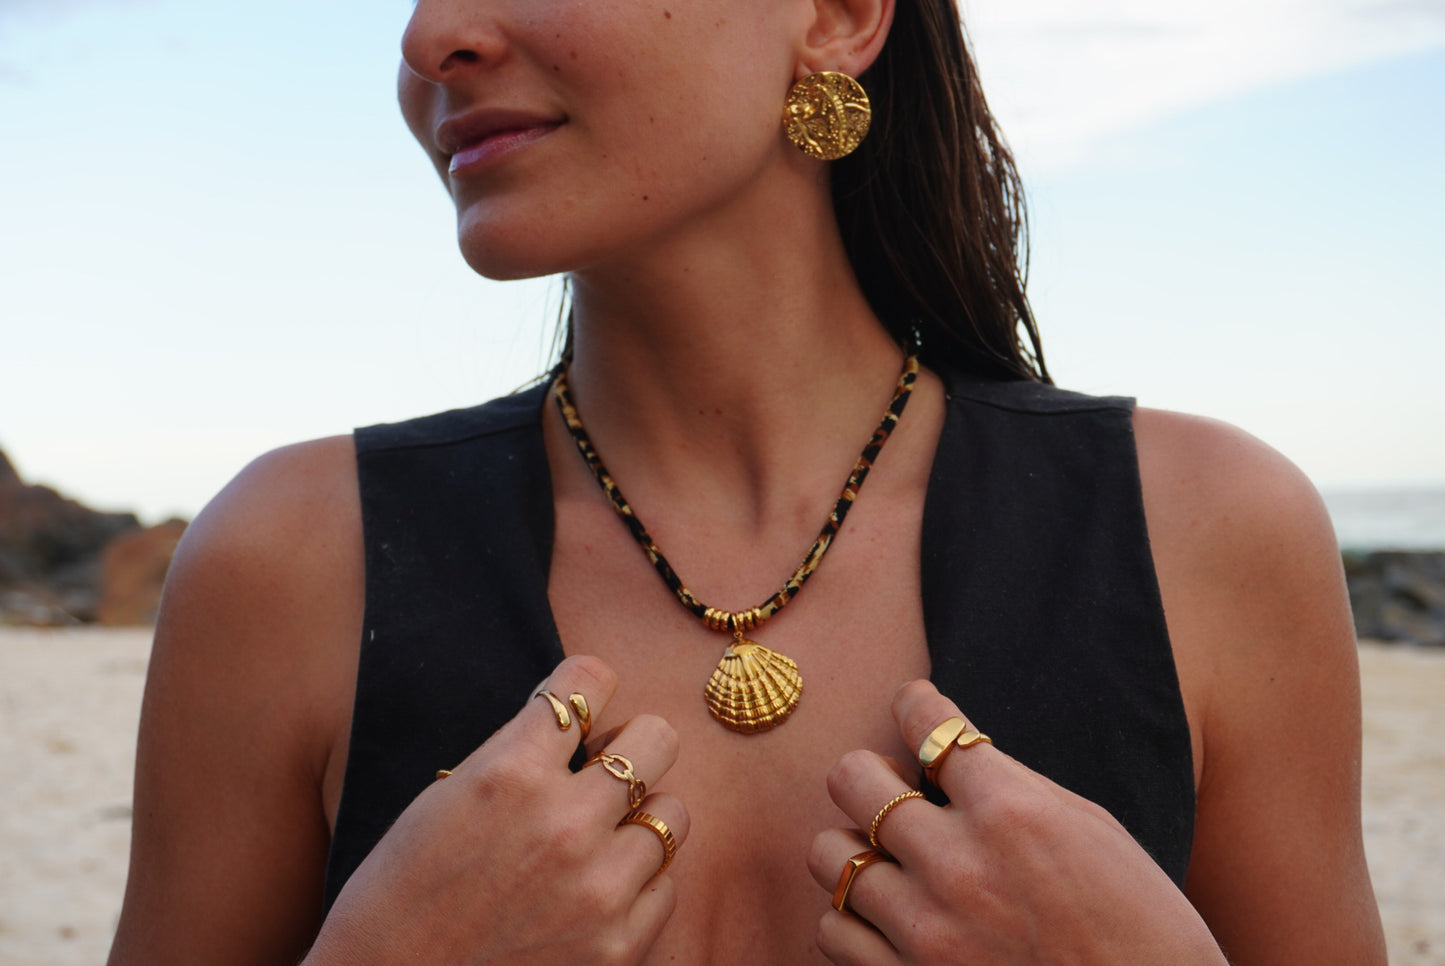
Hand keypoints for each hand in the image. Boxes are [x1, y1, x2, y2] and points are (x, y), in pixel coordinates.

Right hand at [307, 655, 688, 965]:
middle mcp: (563, 823)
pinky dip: (638, 885)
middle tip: (606, 768)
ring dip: (637, 819)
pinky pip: (665, 886)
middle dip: (633, 744)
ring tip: (600, 838)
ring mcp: (598, 888)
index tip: (583, 701)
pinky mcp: (618, 945)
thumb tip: (574, 719)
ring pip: (671, 814)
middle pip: (658, 739)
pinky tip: (595, 892)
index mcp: (509, 773)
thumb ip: (518, 755)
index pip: (588, 682)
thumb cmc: (402, 893)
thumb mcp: (446, 798)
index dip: (588, 685)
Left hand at [808, 680, 1223, 965]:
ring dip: (857, 851)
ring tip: (892, 862)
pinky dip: (853, 920)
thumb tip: (951, 756)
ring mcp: (927, 932)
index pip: (927, 724)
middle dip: (870, 775)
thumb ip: (1013, 788)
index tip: (914, 705)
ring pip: (830, 856)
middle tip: (892, 788)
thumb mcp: (1094, 832)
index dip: (915, 704)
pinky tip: (887, 918)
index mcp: (1012, 812)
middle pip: (852, 779)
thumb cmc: (1140, 928)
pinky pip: (832, 931)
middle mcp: (959, 865)